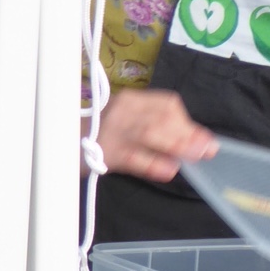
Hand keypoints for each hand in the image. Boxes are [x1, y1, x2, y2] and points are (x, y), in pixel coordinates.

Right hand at [94, 88, 216, 181]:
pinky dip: (153, 163)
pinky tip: (168, 170)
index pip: (167, 104)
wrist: (62, 143)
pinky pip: (132, 157)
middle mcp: (123, 110)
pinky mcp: (103, 152)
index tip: (203, 139)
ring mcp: (112, 130)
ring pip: (149, 133)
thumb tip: (198, 145)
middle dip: (187, 135)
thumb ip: (161, 132)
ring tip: (195, 157)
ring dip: (176, 145)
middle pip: (161, 118)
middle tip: (207, 150)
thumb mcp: (131, 125)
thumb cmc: (103, 136)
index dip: (187, 122)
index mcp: (133, 100)